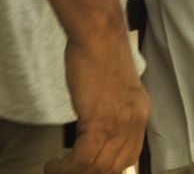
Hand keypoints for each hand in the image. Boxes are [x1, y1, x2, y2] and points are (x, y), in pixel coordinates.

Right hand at [45, 28, 147, 173]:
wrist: (98, 34)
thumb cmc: (101, 54)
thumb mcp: (117, 87)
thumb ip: (115, 111)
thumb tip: (102, 131)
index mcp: (140, 113)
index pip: (129, 158)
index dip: (108, 169)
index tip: (87, 169)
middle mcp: (135, 121)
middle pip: (113, 167)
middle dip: (88, 173)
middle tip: (66, 170)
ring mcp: (118, 122)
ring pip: (97, 167)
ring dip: (73, 172)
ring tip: (56, 169)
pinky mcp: (98, 120)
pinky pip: (82, 158)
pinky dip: (65, 167)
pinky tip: (53, 163)